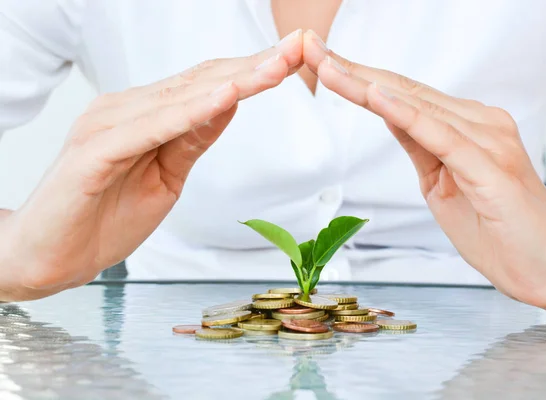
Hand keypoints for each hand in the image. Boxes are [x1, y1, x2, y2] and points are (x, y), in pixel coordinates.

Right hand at [0, 30, 302, 300]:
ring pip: (181, 98)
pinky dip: (189, 113)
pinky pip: (149, 129)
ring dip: (233, 80)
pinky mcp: (94, 153)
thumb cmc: (104, 218)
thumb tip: (229, 104)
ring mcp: (107, 126)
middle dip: (254, 65)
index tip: (293, 58)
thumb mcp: (166, 177)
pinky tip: (224, 98)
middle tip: (298, 47)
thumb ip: (193, 139)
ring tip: (276, 65)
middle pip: (200, 81)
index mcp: (144, 115)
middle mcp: (126, 109)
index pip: (206, 85)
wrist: (48, 257)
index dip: (251, 71)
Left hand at [303, 30, 545, 314]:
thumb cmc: (498, 229)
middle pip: (405, 91)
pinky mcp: (491, 168)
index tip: (323, 63)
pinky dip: (408, 115)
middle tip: (312, 50)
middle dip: (353, 71)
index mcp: (467, 127)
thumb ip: (421, 145)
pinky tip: (378, 97)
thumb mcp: (442, 183)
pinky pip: (441, 136)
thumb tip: (390, 114)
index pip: (404, 95)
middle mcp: (480, 124)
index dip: (359, 77)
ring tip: (330, 67)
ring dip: (369, 84)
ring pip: (417, 106)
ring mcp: (488, 142)